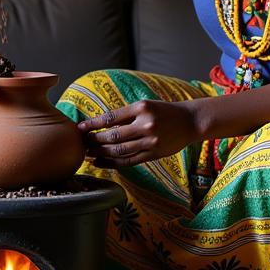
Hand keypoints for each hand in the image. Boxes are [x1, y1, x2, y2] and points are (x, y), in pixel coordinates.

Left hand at [77, 100, 198, 166]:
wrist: (189, 121)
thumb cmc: (163, 111)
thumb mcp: (145, 106)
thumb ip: (125, 115)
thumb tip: (98, 124)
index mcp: (141, 108)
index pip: (111, 117)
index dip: (93, 124)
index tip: (80, 128)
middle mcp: (146, 125)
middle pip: (113, 136)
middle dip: (94, 141)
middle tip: (81, 143)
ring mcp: (151, 141)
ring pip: (119, 150)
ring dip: (100, 153)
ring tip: (88, 153)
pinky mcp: (154, 154)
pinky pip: (129, 161)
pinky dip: (112, 163)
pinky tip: (100, 162)